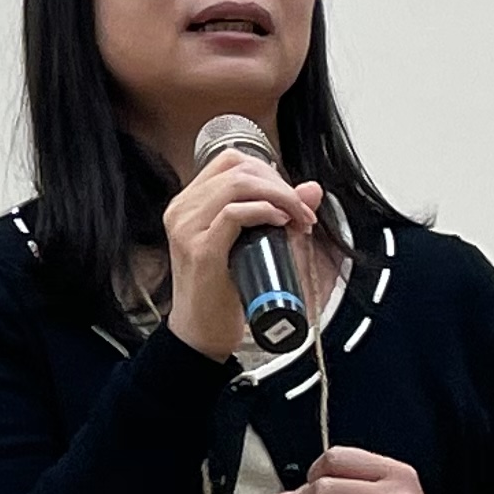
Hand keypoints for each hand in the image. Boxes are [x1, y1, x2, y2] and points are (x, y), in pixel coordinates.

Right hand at [160, 144, 318, 363]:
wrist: (200, 332)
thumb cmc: (220, 291)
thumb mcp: (248, 245)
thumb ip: (276, 214)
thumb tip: (311, 190)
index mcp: (189, 204)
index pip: (229, 160)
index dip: (267, 170)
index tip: (289, 194)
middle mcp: (182, 210)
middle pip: (237, 169)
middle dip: (280, 184)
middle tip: (302, 208)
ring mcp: (187, 228)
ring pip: (237, 185)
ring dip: (278, 196)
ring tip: (296, 217)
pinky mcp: (201, 250)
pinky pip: (233, 214)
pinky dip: (263, 212)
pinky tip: (280, 222)